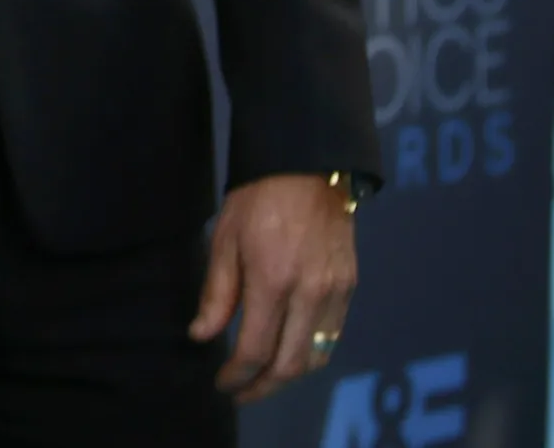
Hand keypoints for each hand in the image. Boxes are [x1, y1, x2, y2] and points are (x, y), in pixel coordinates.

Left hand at [190, 174, 357, 402]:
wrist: (308, 163)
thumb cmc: (257, 198)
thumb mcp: (225, 240)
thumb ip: (217, 294)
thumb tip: (203, 336)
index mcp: (274, 281)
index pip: (256, 351)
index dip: (237, 376)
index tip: (222, 382)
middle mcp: (310, 293)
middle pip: (290, 365)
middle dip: (263, 387)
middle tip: (242, 391)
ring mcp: (336, 291)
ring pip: (316, 356)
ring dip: (289, 375)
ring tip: (264, 377)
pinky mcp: (350, 285)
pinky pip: (333, 335)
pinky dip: (311, 352)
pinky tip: (291, 349)